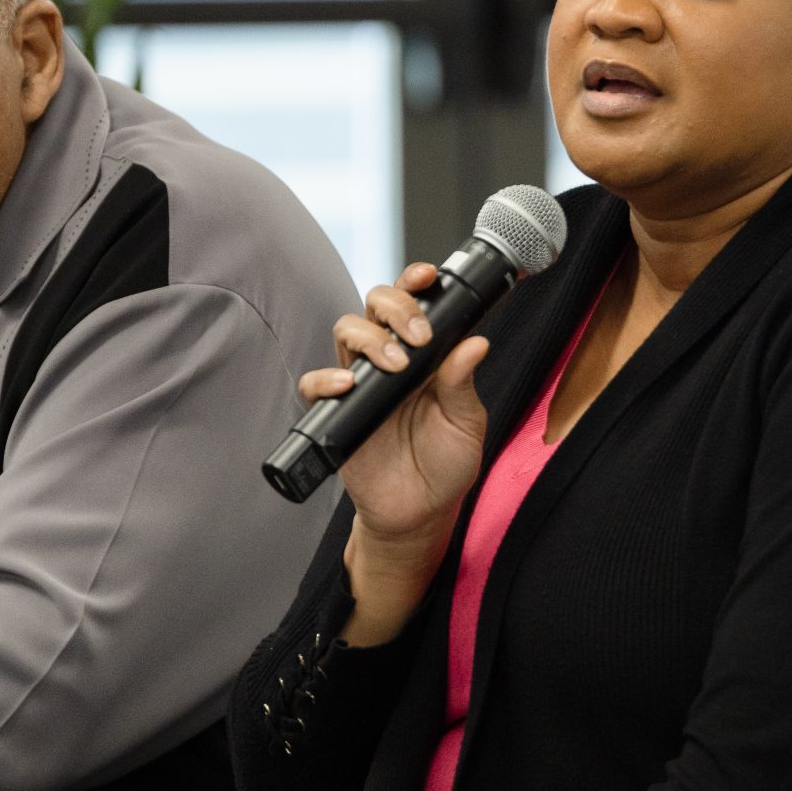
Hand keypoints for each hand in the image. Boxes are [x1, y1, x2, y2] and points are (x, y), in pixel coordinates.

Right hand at [299, 262, 492, 643]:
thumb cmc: (446, 465)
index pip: (414, 303)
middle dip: (394, 307)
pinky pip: (314, 383)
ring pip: (346, 332)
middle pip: (374, 306)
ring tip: (394, 365)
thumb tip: (476, 342)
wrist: (419, 514)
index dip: (415, 282)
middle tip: (418, 336)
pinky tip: (348, 386)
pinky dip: (326, 379)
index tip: (429, 276)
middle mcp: (389, 360)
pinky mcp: (335, 413)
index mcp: (425, 355)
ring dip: (369, 338)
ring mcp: (360, 384)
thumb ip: (464, 383)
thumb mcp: (466, 423)